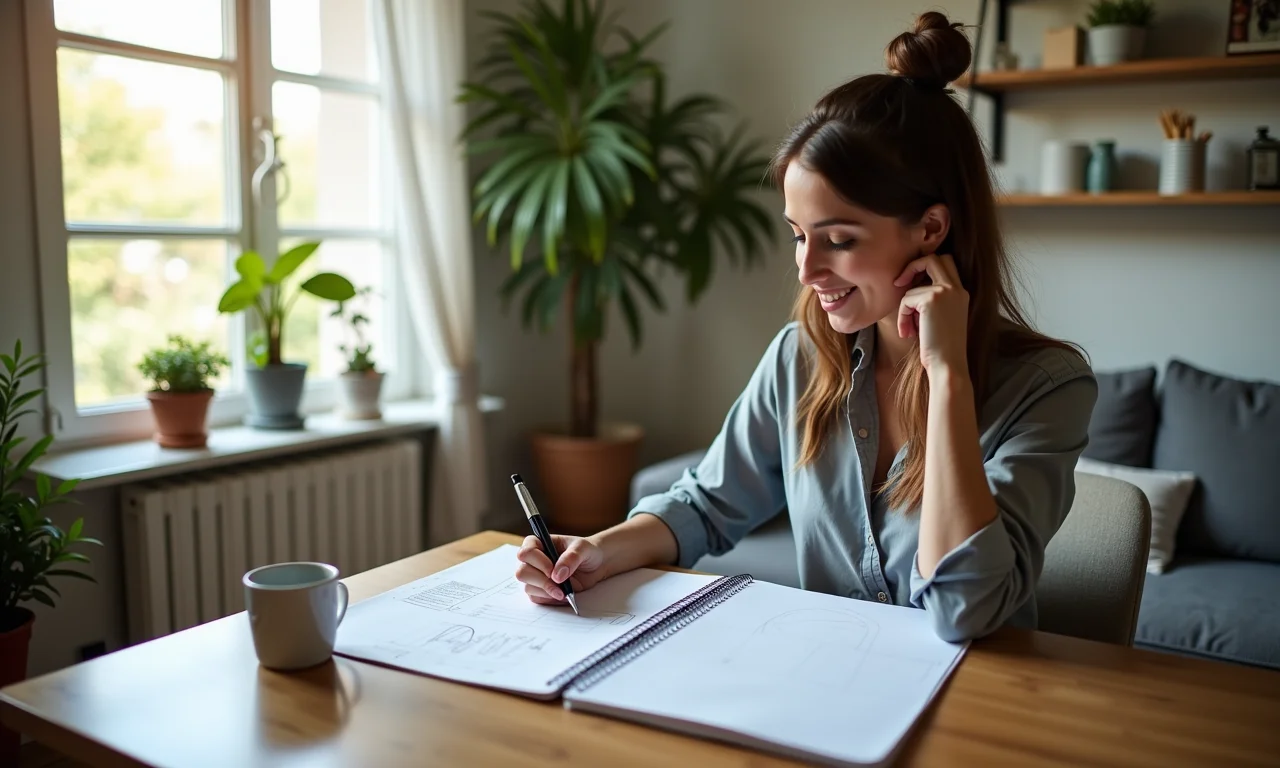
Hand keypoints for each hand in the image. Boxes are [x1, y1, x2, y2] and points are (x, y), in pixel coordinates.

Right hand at [515, 535, 608, 605]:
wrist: (597, 565)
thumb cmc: (587, 551)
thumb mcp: (582, 548)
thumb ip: (571, 558)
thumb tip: (557, 575)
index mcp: (539, 544)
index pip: (525, 552)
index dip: (537, 562)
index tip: (552, 569)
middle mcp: (533, 560)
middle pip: (522, 572)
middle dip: (541, 580)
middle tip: (559, 584)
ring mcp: (536, 576)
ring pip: (528, 587)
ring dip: (546, 591)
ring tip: (564, 592)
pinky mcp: (541, 590)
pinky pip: (536, 598)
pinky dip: (549, 599)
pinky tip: (562, 595)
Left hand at [893, 253, 969, 376]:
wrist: (948, 365)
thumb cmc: (940, 348)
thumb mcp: (940, 318)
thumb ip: (931, 299)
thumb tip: (909, 285)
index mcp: (961, 293)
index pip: (946, 262)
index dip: (925, 265)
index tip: (910, 282)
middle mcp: (956, 288)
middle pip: (933, 259)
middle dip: (912, 267)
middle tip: (899, 284)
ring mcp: (946, 291)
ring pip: (914, 285)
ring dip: (905, 307)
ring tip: (909, 329)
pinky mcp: (932, 299)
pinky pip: (906, 299)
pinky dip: (902, 316)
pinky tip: (908, 333)